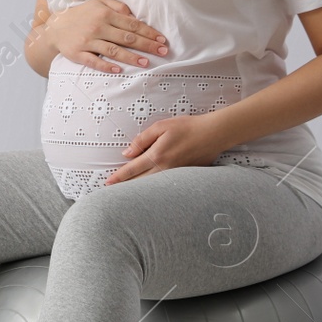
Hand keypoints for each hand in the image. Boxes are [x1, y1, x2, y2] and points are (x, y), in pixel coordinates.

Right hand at [42, 0, 166, 73]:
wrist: (54, 27)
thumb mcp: (97, 3)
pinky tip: (119, 70)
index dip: (148, 32)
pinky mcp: (77, 53)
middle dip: (147, 45)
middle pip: (126, 37)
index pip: (132, 24)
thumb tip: (135, 16)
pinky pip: (93, 61)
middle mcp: (97, 27)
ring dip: (131, 57)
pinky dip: (106, 66)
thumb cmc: (80, 15)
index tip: (162, 40)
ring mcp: (87, 41)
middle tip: (163, 52)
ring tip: (146, 63)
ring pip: (113, 50)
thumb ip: (117, 6)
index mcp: (104, 14)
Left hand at [105, 114, 227, 184]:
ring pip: (152, 186)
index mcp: (157, 155)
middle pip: (140, 182)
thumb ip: (141, 140)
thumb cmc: (187, 127)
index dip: (118, 177)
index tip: (107, 183)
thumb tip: (127, 153)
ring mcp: (176, 174)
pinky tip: (149, 190)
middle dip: (125, 187)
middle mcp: (165, 168)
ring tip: (126, 194)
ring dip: (139, 189)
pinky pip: (166, 184)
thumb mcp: (160, 127)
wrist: (214, 134)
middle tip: (112, 192)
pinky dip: (155, 188)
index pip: (132, 169)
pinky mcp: (185, 176)